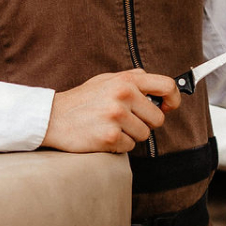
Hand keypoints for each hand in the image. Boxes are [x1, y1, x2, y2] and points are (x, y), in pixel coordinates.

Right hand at [43, 69, 180, 153]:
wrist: (52, 117)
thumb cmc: (81, 100)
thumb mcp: (105, 80)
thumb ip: (132, 78)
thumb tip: (157, 86)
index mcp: (125, 80)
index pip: (166, 86)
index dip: (173, 99)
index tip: (168, 107)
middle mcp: (123, 96)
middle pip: (157, 118)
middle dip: (145, 123)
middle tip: (125, 121)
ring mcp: (116, 117)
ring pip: (144, 135)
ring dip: (130, 135)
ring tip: (110, 127)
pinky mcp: (109, 137)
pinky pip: (129, 146)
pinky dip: (118, 145)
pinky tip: (102, 135)